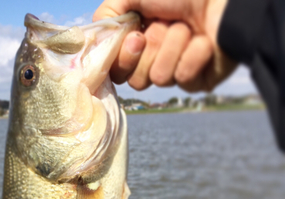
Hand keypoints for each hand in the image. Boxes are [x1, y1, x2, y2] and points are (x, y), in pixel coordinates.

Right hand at [93, 0, 237, 91]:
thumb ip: (109, 13)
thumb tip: (97, 37)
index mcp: (141, 38)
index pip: (117, 69)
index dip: (123, 58)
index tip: (137, 37)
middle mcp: (156, 56)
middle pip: (135, 79)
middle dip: (151, 50)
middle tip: (167, 26)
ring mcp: (177, 70)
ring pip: (160, 78)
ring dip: (175, 46)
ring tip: (190, 28)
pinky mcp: (198, 81)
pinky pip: (183, 79)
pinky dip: (194, 55)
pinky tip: (205, 40)